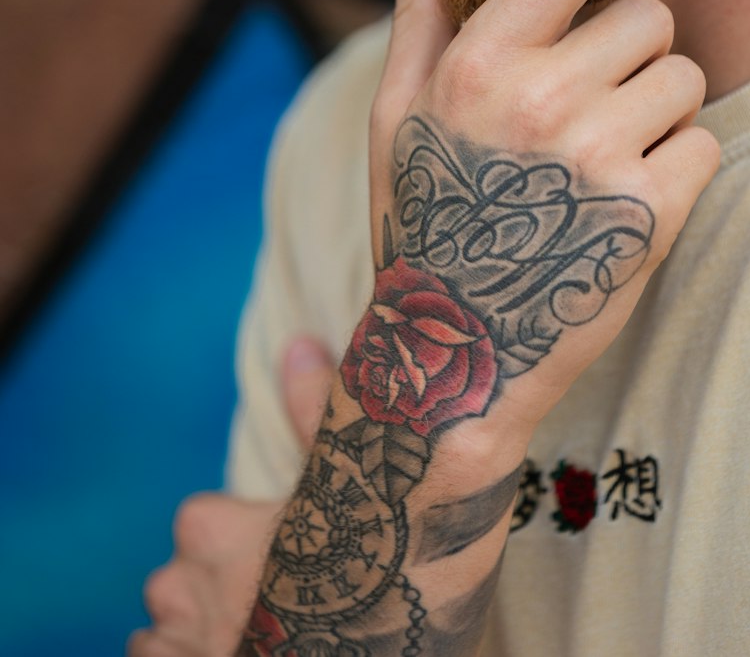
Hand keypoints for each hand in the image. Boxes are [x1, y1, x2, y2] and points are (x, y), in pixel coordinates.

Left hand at [128, 338, 336, 655]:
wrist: (363, 640)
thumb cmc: (354, 570)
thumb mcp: (342, 484)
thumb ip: (312, 411)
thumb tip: (298, 341)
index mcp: (209, 528)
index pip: (202, 521)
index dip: (239, 535)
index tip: (279, 550)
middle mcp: (179, 586)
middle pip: (182, 577)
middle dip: (215, 587)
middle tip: (271, 600)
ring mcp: (175, 642)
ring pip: (169, 627)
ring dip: (199, 630)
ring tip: (256, 633)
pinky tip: (233, 652)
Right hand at [366, 0, 720, 452]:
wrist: (455, 354)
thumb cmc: (424, 217)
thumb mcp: (398, 111)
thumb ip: (418, 7)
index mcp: (477, 63)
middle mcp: (537, 99)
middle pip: (650, 18)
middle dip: (634, 53)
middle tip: (584, 113)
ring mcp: (596, 157)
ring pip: (685, 78)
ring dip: (659, 111)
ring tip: (598, 165)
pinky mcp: (649, 214)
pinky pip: (707, 142)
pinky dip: (682, 166)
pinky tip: (625, 203)